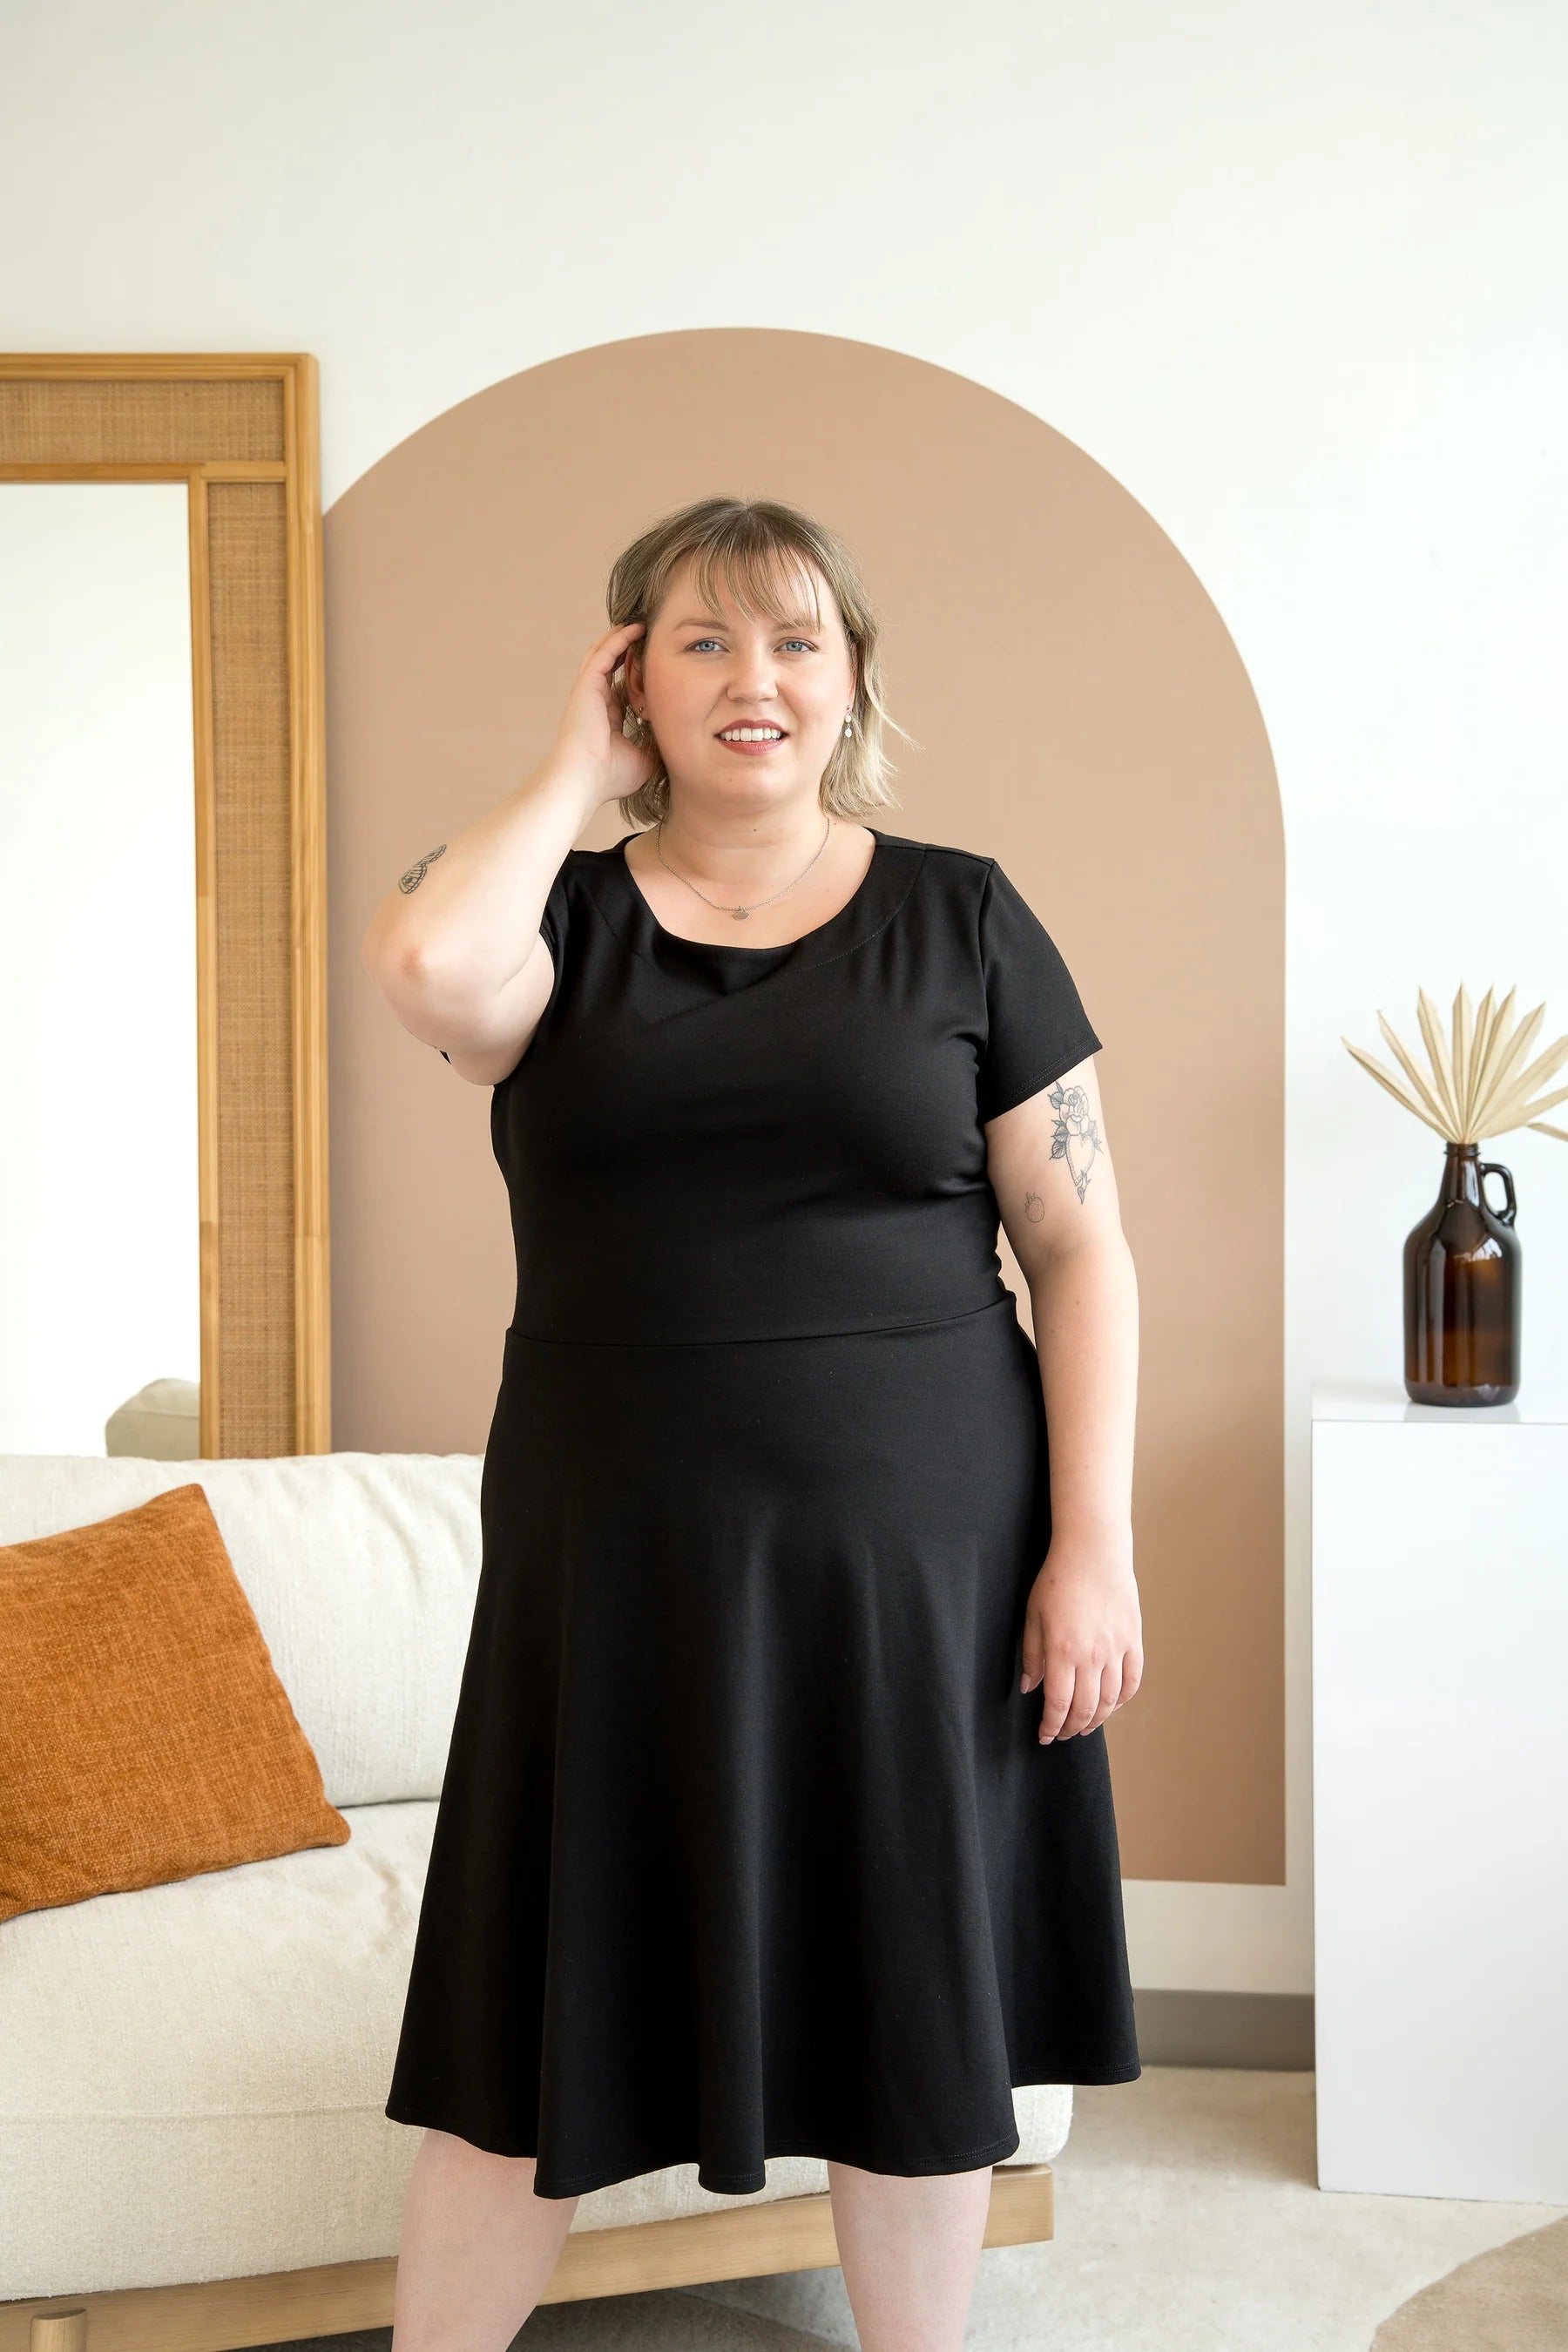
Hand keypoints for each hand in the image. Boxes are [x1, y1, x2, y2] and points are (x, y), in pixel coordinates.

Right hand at [551, 620, 655, 805]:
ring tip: (642, 623)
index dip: (638, 675)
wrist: (584, 779)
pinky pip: (604, 652)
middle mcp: (596, 702)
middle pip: (611, 666)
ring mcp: (589, 691)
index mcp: (607, 720)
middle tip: (649, 636)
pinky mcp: (587, 684)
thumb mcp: (643, 761)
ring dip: (622, 638)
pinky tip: (636, 628)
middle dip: (628, 650)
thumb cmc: (610, 777)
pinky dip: (619, 638)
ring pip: (605, 654)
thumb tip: (676, 741)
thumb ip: (655, 746)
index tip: (658, 666)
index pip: (622, 689)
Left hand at [1019, 1530, 1141, 1743]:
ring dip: (1097, 1719)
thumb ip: (1032, 1655)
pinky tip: (1113, 1704)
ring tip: (1085, 1725)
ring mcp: (1116, 1650)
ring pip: (1110, 1701)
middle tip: (1063, 1733)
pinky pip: (1132, 1680)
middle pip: (1085, 1709)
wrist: (1093, 1551)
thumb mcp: (1033, 1616)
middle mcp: (1092, 1656)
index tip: (1045, 1735)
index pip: (1058, 1704)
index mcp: (1062, 1652)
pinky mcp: (1133, 1640)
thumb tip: (1030, 1688)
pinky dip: (1123, 1699)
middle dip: (1071, 1728)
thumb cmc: (1057, 1579)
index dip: (1051, 1726)